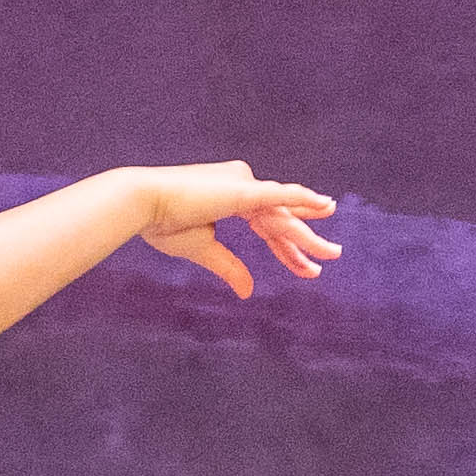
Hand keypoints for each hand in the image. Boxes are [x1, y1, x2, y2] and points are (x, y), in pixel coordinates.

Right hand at [135, 163, 341, 297]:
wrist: (142, 205)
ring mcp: (244, 184)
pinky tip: (325, 204)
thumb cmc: (164, 224)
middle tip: (334, 255)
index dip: (287, 249)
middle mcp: (243, 186)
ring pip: (283, 215)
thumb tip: (248, 292)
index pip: (268, 227)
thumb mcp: (203, 251)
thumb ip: (229, 267)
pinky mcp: (242, 189)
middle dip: (305, 241)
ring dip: (309, 235)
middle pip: (281, 220)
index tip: (306, 269)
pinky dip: (303, 198)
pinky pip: (279, 194)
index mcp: (232, 198)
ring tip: (334, 252)